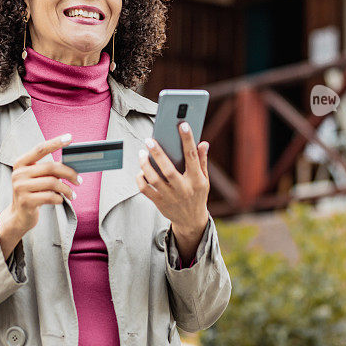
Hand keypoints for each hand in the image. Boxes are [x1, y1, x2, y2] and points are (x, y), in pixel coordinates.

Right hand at [0, 133, 80, 258]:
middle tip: (79, 180)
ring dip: (67, 189)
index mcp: (21, 163)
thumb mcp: (36, 177)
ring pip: (52, 183)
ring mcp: (20, 188)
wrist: (19, 216)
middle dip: (69, 173)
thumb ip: (48, 169)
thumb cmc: (33, 192)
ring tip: (72, 194)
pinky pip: (50, 197)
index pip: (40, 149)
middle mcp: (18, 173)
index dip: (55, 143)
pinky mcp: (26, 201)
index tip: (70, 138)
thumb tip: (73, 162)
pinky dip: (60, 199)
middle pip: (51, 167)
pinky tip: (61, 200)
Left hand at [136, 122, 209, 259]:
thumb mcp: (205, 180)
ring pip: (154, 179)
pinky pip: (145, 189)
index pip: (192, 156)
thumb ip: (202, 161)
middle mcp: (183, 189)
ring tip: (142, 153)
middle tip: (149, 140)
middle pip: (168, 169)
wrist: (191, 221)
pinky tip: (140, 170)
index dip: (188, 140)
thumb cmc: (198, 195)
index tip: (182, 125)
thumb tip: (203, 143)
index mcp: (196, 180)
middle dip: (158, 153)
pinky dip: (140, 179)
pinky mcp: (159, 203)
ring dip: (145, 165)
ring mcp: (170, 197)